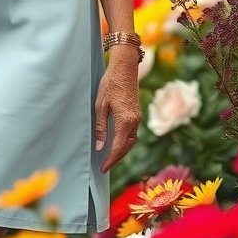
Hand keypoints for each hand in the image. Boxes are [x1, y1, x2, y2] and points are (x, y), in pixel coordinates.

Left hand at [94, 53, 140, 174]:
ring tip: (109, 158)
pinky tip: (116, 143)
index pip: (118, 147)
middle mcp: (134, 121)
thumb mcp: (100, 105)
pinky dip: (125, 142)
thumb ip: (101, 127)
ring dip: (121, 151)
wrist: (125, 68)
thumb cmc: (110, 83)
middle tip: (105, 167)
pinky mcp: (136, 113)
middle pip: (126, 147)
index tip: (103, 169)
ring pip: (131, 141)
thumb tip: (100, 147)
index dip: (110, 160)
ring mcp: (137, 117)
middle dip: (116, 159)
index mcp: (125, 121)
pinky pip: (132, 133)